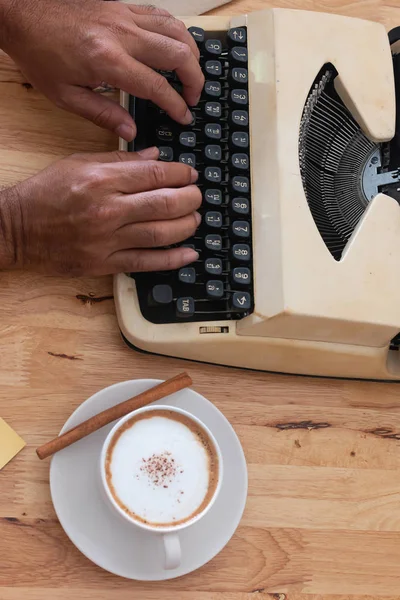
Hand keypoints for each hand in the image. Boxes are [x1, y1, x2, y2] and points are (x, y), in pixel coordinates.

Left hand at [0, 0, 203, 139]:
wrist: (22, 13)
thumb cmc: (39, 53)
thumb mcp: (65, 95)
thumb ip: (103, 115)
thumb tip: (130, 133)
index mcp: (107, 61)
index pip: (156, 86)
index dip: (176, 104)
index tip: (184, 116)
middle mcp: (121, 34)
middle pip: (177, 53)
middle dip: (195, 79)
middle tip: (193, 97)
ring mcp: (124, 15)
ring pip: (176, 29)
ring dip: (191, 53)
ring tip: (190, 73)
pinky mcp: (122, 5)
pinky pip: (161, 15)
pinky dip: (176, 32)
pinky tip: (176, 47)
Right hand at [0, 148, 200, 275]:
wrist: (18, 228)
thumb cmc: (46, 193)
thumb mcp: (79, 163)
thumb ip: (120, 160)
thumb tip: (155, 156)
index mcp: (102, 180)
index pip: (154, 174)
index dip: (181, 173)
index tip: (190, 174)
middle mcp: (108, 209)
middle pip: (165, 203)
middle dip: (190, 198)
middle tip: (198, 196)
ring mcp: (107, 239)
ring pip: (160, 233)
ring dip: (186, 226)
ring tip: (195, 219)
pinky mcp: (104, 263)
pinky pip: (146, 262)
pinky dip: (171, 259)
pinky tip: (188, 254)